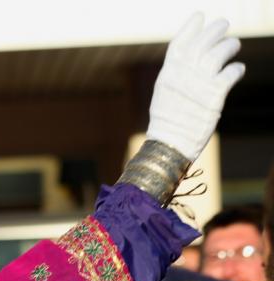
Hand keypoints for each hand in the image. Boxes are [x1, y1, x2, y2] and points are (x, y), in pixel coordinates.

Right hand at [147, 12, 244, 160]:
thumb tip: (191, 58)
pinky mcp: (216, 94)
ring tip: (233, 45)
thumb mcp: (165, 93)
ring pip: (220, 52)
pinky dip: (236, 68)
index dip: (191, 26)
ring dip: (229, 46)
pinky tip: (236, 69)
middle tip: (224, 26)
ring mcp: (200, 83)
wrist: (170, 144)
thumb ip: (177, 74)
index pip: (181, 42)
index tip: (200, 16)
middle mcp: (183, 74)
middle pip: (203, 42)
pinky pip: (232, 72)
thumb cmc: (167, 122)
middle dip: (215, 30)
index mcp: (168, 73)